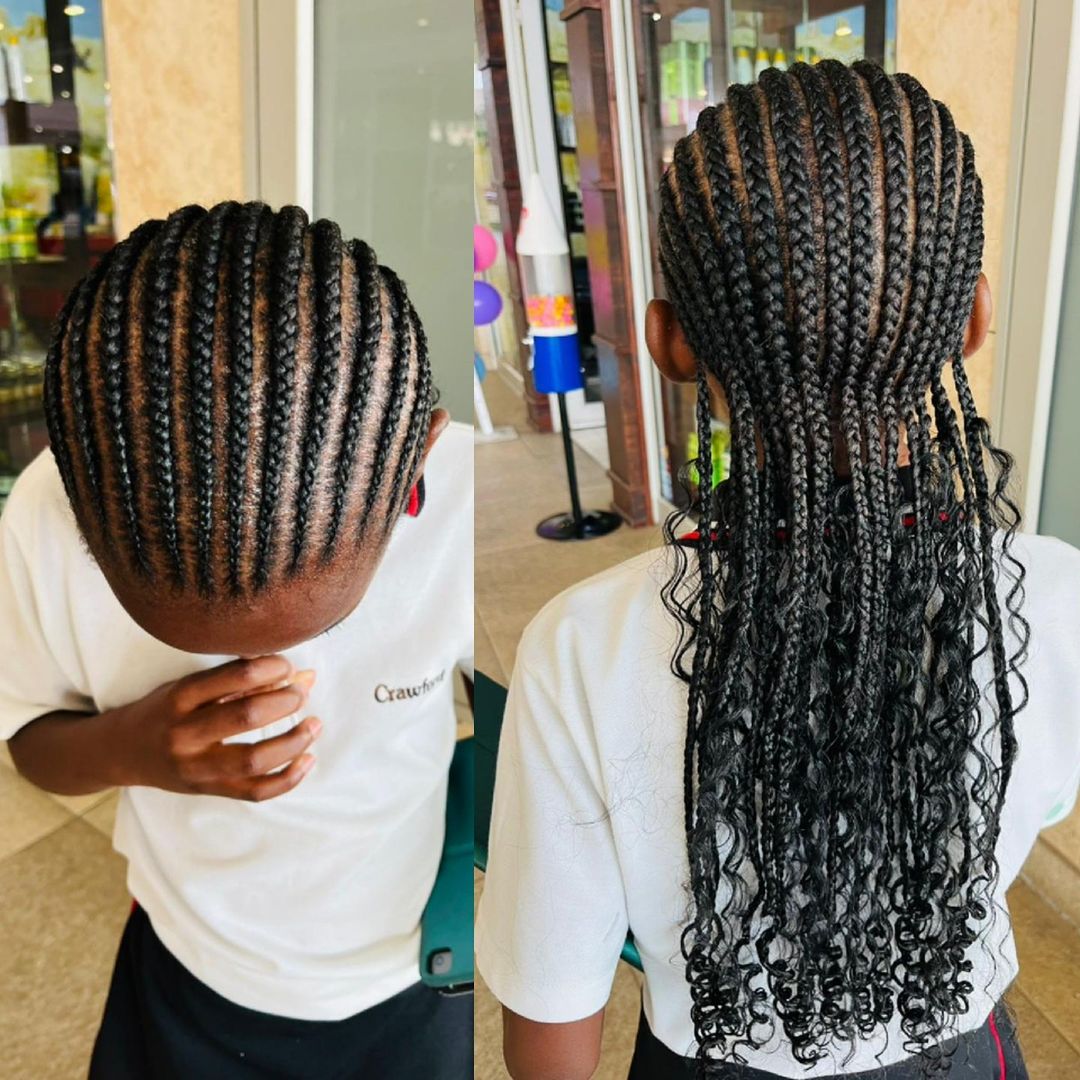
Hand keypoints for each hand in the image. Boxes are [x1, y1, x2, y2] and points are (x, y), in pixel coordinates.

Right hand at [112, 655, 320, 801]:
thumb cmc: (164, 710)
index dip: (270, 668)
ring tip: (314, 724)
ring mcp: (197, 768)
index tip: (287, 666)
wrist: (120, 752)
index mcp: (179, 697)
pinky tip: (308, 759)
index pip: (235, 677)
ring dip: (294, 741)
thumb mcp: (189, 686)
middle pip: (246, 717)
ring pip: (255, 760)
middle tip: (302, 692)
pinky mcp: (208, 791)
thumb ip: (237, 680)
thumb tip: (301, 674)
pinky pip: (255, 792)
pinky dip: (288, 779)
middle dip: (286, 701)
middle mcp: (185, 734)